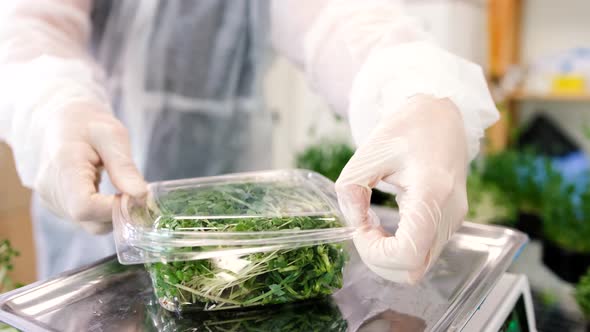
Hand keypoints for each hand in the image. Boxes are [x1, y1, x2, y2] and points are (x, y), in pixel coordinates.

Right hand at [34, 101, 145, 233]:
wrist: (64, 122)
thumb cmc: (89, 125)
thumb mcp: (113, 136)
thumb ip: (124, 167)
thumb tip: (142, 196)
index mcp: (63, 167)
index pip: (85, 206)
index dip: (114, 208)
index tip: (136, 195)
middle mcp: (51, 190)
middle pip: (89, 220)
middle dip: (119, 212)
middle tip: (135, 191)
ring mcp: (51, 201)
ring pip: (89, 224)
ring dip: (112, 212)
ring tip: (121, 186)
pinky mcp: (56, 206)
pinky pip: (85, 220)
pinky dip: (103, 212)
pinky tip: (108, 192)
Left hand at [336, 95, 467, 283]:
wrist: (441, 116)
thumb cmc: (406, 128)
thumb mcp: (367, 152)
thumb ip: (351, 190)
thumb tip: (354, 223)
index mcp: (432, 191)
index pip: (406, 254)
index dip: (375, 253)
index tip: (361, 228)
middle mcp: (449, 212)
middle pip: (413, 270)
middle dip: (379, 260)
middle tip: (363, 229)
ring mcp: (455, 220)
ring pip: (419, 267)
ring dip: (389, 256)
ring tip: (374, 226)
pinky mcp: (452, 222)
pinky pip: (424, 253)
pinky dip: (400, 250)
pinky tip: (389, 226)